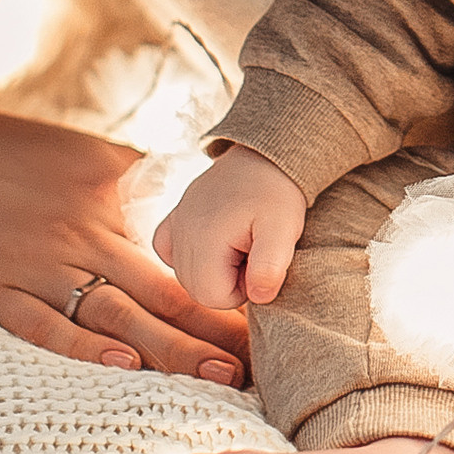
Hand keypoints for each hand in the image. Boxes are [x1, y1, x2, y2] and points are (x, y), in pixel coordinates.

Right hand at [0, 86, 249, 382]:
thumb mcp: (93, 157)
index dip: (226, 292)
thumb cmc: (17, 153)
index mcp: (110, 202)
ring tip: (216, 376)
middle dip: (213, 331)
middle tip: (261, 365)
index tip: (267, 321)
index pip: (183, 256)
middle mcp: (80, 235)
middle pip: (160, 291)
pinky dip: (82, 346)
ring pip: (114, 314)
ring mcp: (35, 265)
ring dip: (168, 349)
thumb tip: (194, 208)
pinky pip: (41, 325)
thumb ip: (142, 186)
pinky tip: (124, 365)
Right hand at [152, 145, 308, 308]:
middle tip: (252, 252)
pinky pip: (169, 251)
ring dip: (213, 270)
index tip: (260, 264)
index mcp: (204, 238)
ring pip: (184, 274)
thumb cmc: (277, 194)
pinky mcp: (174, 216)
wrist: (268, 155)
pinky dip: (190, 255)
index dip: (243, 290)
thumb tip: (258, 297)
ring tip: (240, 244)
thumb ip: (271, 266)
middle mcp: (180, 231)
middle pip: (196, 288)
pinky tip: (215, 242)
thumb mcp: (284, 229)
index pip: (213, 297)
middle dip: (228, 282)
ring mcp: (174, 222)